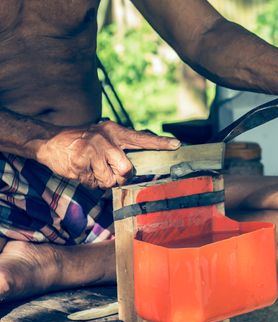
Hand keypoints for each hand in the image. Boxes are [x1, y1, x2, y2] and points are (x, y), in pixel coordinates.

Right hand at [35, 120, 180, 188]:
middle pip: (127, 169)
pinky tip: (82, 170)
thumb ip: (122, 148)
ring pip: (110, 180)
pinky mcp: (79, 163)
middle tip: (110, 170)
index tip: (177, 145)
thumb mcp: (104, 138)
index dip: (160, 143)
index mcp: (115, 131)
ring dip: (103, 180)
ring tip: (93, 168)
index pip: (142, 138)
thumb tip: (139, 165)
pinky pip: (94, 184)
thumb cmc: (83, 143)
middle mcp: (105, 139)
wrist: (50, 142)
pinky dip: (90, 182)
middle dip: (120, 176)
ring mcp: (92, 151)